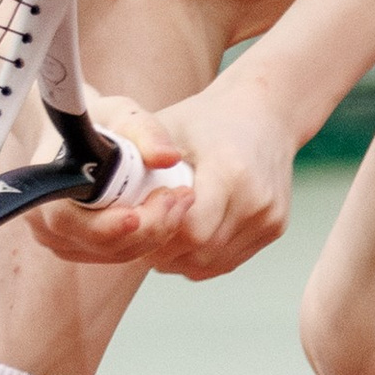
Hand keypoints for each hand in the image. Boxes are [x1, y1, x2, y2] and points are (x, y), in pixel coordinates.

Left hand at [26, 65, 295, 282]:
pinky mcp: (275, 228)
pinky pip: (226, 260)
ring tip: (157, 231)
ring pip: (210, 262)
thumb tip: (99, 194)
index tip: (136, 217)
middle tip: (136, 229)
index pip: (188, 228)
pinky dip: (199, 255)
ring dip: (177, 256)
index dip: (156, 229)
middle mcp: (257, 199)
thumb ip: (139, 161)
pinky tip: (182, 235)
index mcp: (230, 170)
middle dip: (161, 247)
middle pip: (197, 251)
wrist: (266, 111)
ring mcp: (269, 217)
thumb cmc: (206, 118)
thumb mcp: (169, 128)